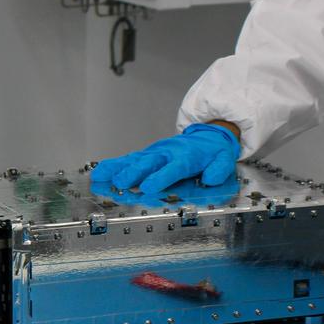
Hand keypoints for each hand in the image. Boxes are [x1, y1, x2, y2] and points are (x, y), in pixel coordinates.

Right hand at [90, 123, 239, 193]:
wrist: (205, 136)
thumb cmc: (213, 152)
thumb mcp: (224, 160)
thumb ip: (219, 169)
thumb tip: (209, 178)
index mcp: (185, 157)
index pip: (172, 168)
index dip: (160, 178)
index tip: (148, 188)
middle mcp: (166, 154)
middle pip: (148, 163)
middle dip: (133, 173)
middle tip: (120, 183)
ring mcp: (153, 153)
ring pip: (134, 160)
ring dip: (117, 169)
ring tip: (100, 178)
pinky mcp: (146, 155)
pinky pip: (128, 160)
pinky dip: (113, 166)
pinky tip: (99, 174)